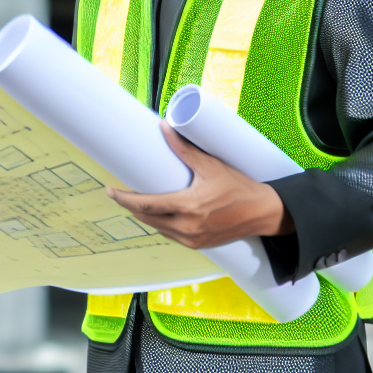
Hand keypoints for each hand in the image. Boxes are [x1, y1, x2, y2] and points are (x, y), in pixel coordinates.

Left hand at [104, 123, 295, 248]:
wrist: (263, 212)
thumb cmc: (239, 187)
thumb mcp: (210, 165)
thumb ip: (184, 149)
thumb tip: (164, 127)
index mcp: (187, 207)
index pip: (145, 206)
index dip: (123, 199)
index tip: (109, 191)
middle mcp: (187, 227)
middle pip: (146, 218)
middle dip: (130, 207)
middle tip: (118, 193)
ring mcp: (192, 239)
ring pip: (157, 228)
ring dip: (145, 216)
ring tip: (135, 202)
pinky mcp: (198, 245)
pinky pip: (171, 235)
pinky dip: (161, 225)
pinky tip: (157, 215)